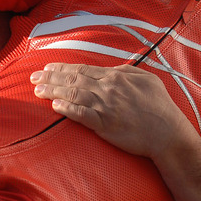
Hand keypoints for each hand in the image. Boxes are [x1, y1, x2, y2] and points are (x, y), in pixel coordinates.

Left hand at [31, 63, 195, 159]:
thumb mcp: (146, 79)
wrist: (167, 132)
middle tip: (33, 77)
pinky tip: (55, 106)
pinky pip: (81, 115)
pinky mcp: (104, 124)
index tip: (48, 68)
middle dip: (51, 78)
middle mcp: (107, 89)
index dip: (62, 68)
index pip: (83, 69)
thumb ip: (125, 72)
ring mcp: (105, 106)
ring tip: (38, 90)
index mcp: (115, 76)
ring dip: (53, 92)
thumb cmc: (159, 106)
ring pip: (73, 95)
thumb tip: (111, 70)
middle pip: (73, 80)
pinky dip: (67, 109)